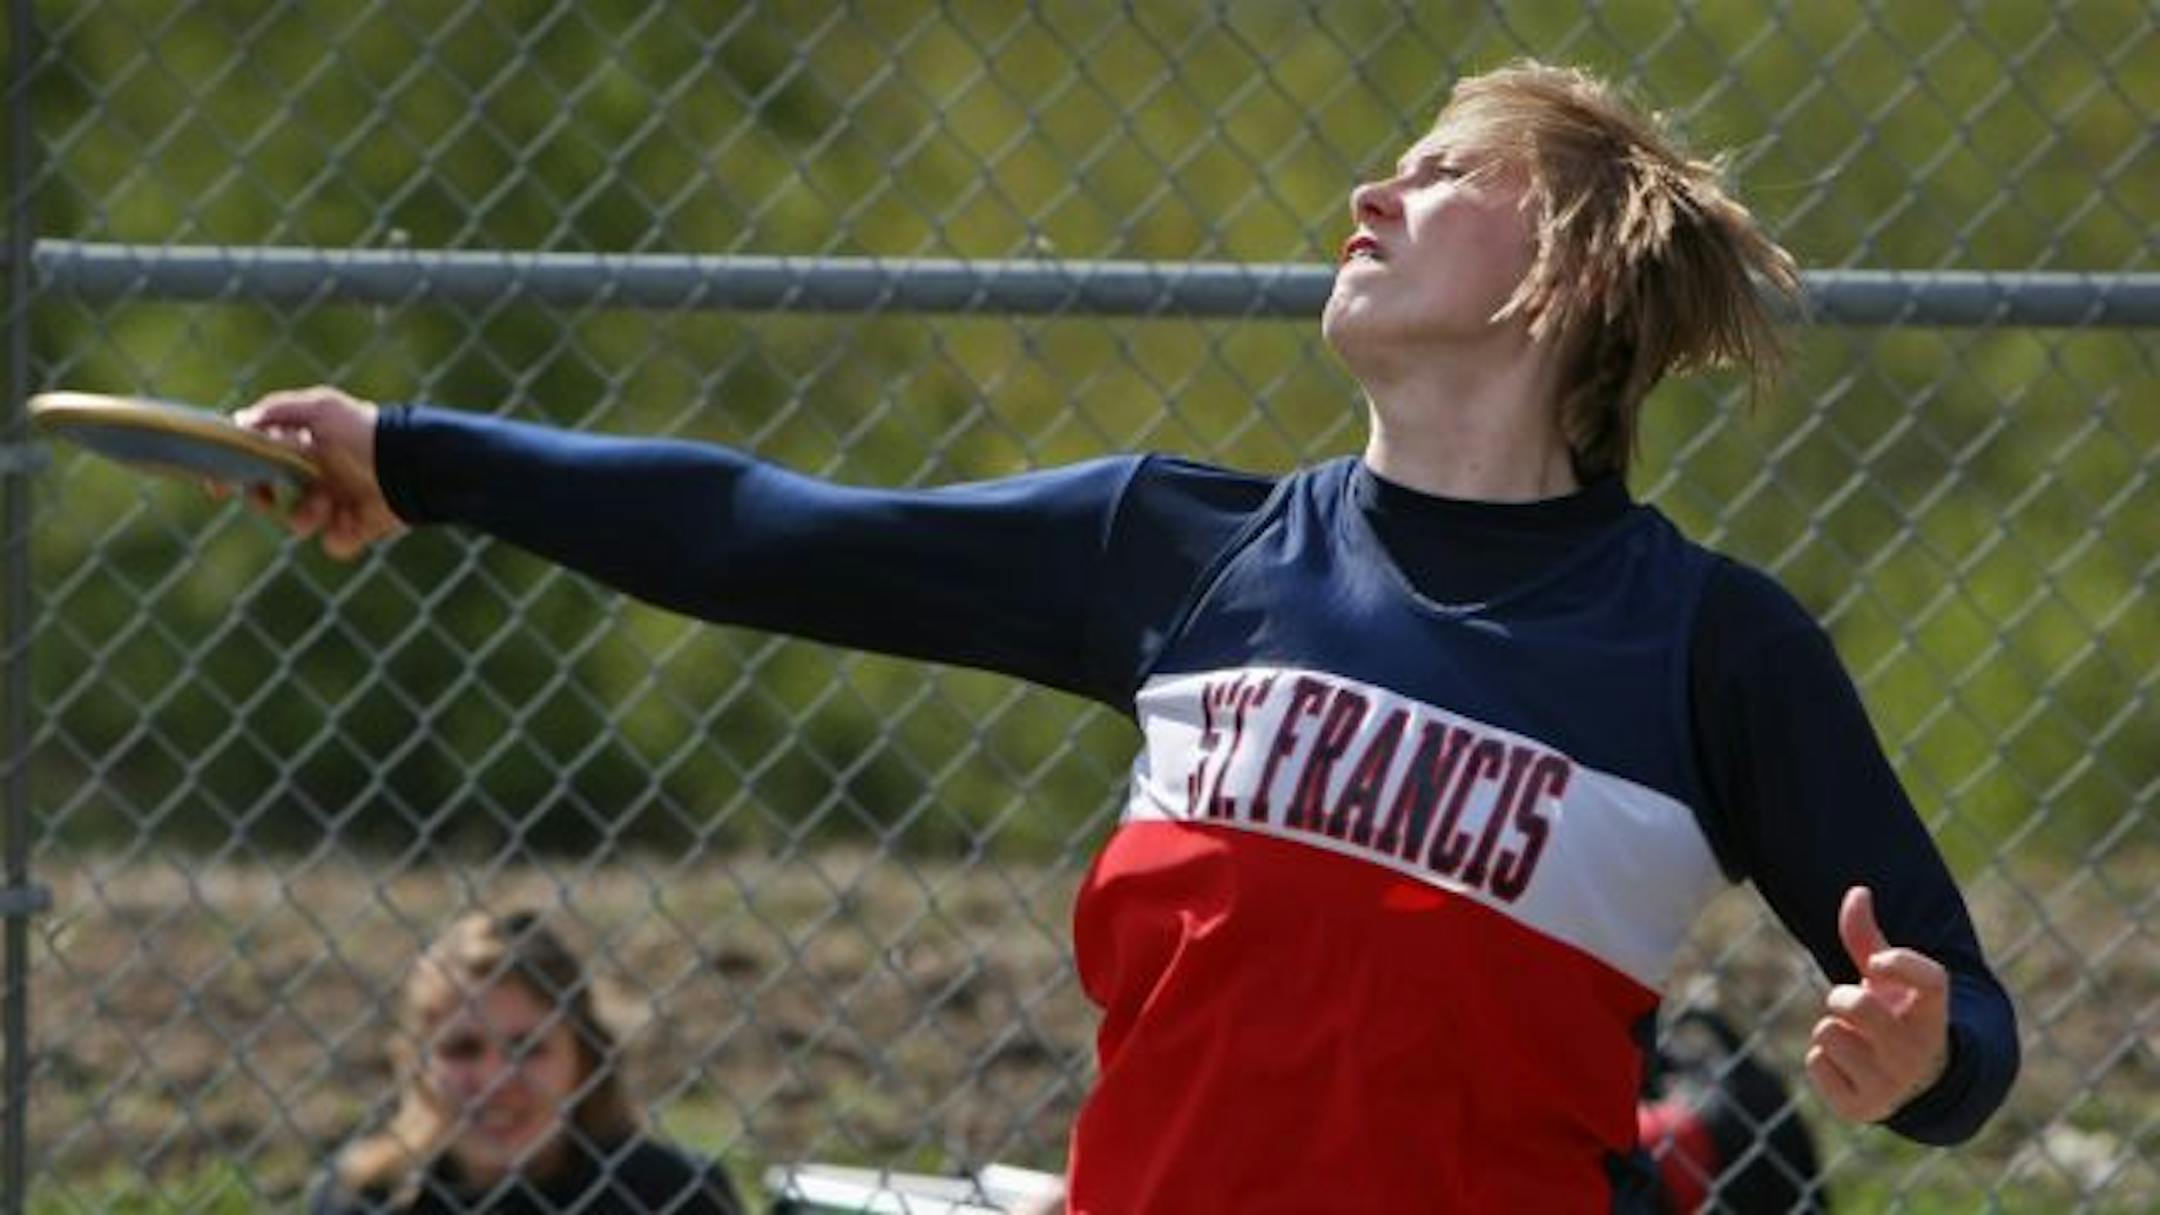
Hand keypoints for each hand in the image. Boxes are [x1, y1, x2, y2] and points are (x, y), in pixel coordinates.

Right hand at [232, 385, 405, 559]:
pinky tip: (355, 520)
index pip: (258, 460)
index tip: (219, 486)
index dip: (235, 473)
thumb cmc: (368, 432)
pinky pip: (335, 544)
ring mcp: (336, 504)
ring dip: (305, 515)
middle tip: (263, 500)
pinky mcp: (357, 529)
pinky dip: (342, 536)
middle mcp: (316, 475)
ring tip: (327, 503)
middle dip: (262, 499)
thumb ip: (279, 411)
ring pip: (299, 522)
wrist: (414, 466)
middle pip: (269, 497)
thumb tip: (239, 423)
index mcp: (304, 447)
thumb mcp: (323, 409)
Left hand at [1805, 885, 1950, 1122]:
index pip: (1930, 980)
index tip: (1878, 962)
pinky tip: (1846, 1067)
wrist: (1908, 1083)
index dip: (1902, 963)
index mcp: (1932, 1012)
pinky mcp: (1863, 1108)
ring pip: (1827, 1032)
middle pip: (1855, 1004)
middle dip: (1840, 996)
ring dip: (1831, 1030)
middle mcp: (1918, 1050)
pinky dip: (1821, 1059)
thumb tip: (1857, 891)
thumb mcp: (1887, 982)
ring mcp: (1893, 1084)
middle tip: (1852, 1005)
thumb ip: (1869, 938)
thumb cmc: (1894, 1017)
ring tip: (1856, 1041)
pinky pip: (1815, 1062)